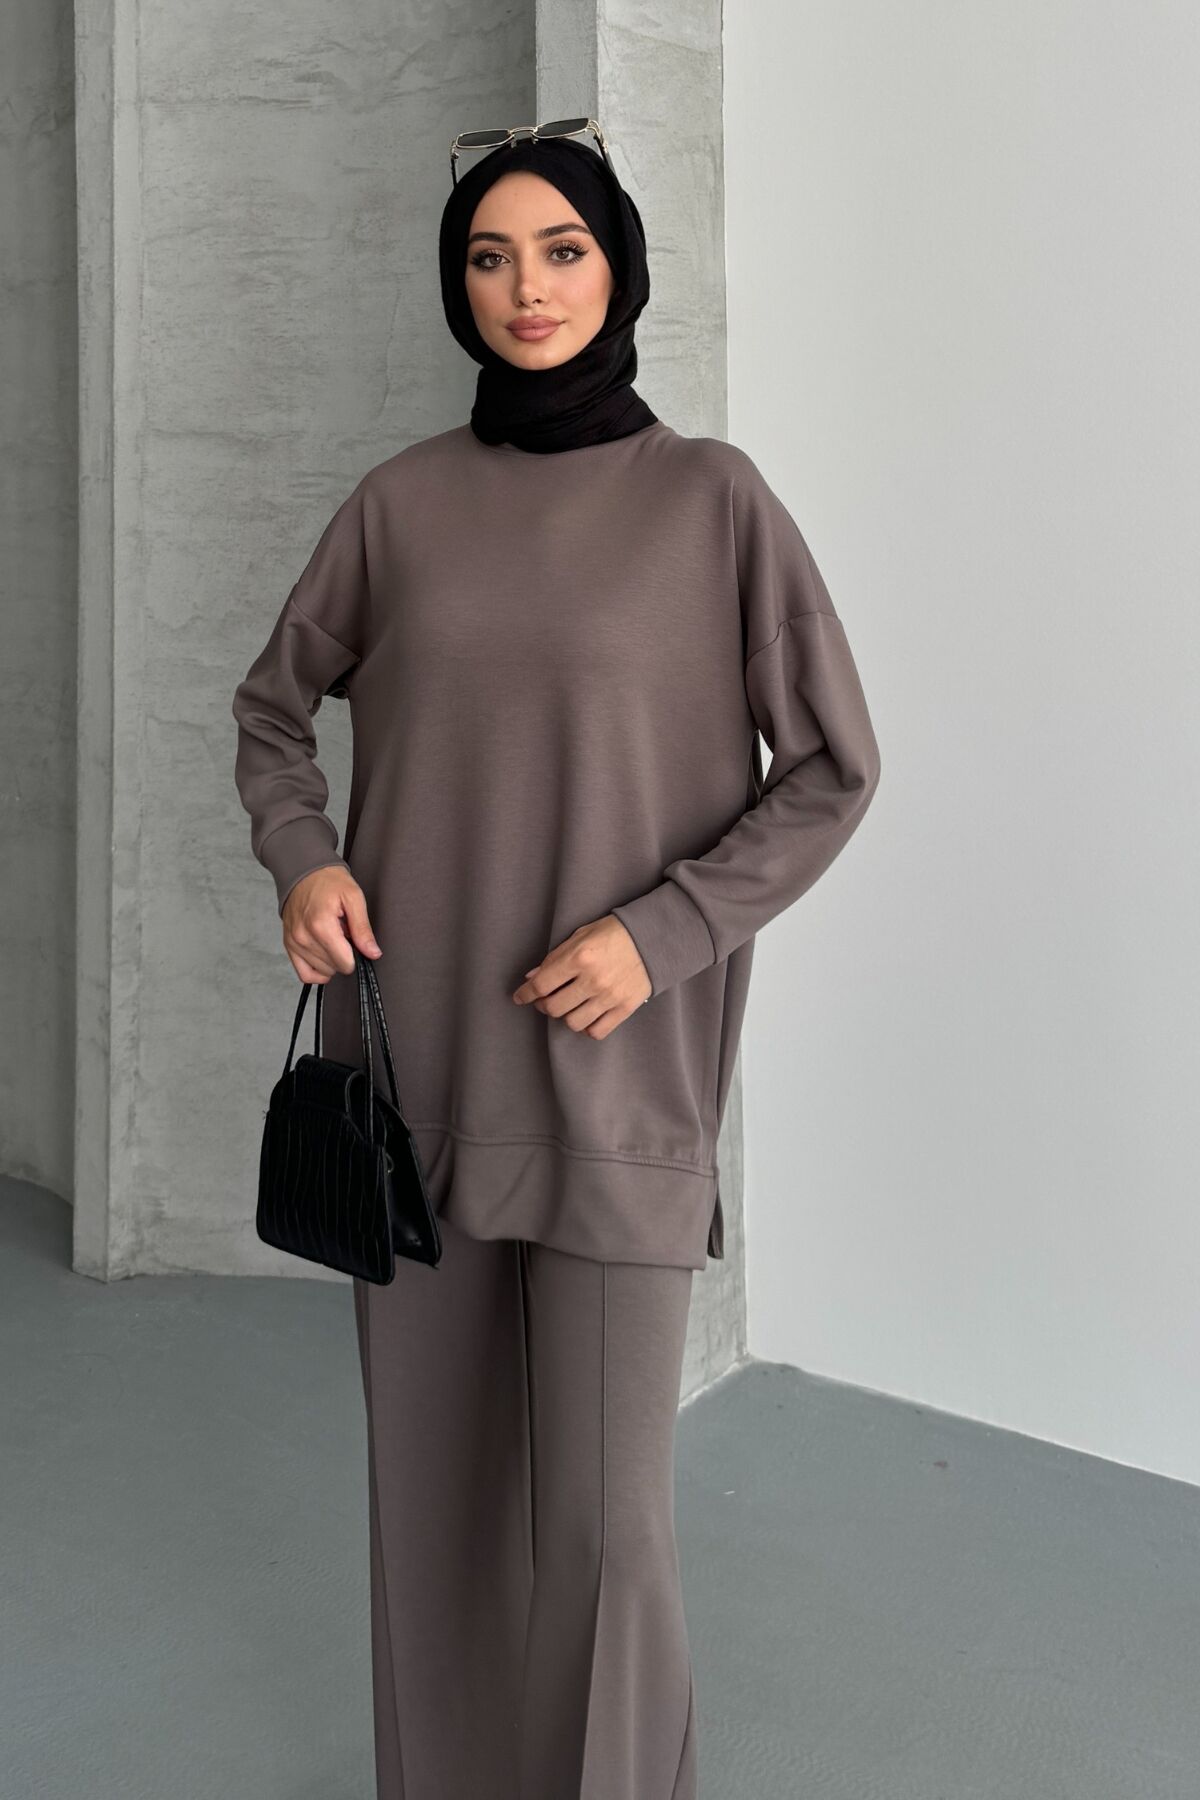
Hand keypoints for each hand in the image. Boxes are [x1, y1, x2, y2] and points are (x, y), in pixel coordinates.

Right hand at [281, 865, 381, 983]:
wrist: (304, 871)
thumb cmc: (329, 882)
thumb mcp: (354, 898)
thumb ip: (363, 928)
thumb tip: (372, 953)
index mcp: (320, 925)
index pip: (345, 962)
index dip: (356, 955)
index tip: (355, 940)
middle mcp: (303, 937)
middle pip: (334, 968)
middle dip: (344, 955)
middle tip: (344, 934)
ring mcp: (294, 942)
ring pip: (322, 971)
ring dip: (332, 960)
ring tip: (333, 938)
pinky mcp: (289, 945)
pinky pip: (304, 974)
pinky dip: (317, 971)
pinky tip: (325, 957)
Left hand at [512, 914, 650, 1039]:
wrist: (654, 938)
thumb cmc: (614, 933)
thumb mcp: (581, 935)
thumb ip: (555, 957)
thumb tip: (532, 977)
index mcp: (580, 957)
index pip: (542, 984)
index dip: (525, 993)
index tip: (520, 997)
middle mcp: (593, 979)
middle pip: (554, 1007)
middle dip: (543, 1005)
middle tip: (544, 999)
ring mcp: (610, 996)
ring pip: (573, 1022)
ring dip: (565, 1016)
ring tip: (567, 1006)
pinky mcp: (625, 1007)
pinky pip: (597, 1031)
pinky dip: (587, 1027)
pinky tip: (586, 1015)